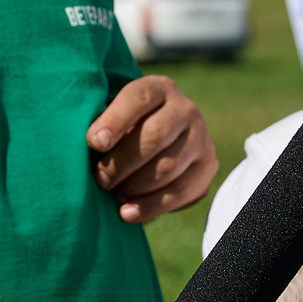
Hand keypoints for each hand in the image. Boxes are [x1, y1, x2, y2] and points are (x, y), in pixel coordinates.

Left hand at [91, 77, 217, 224]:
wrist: (158, 144)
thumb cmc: (120, 131)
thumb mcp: (111, 117)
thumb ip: (102, 127)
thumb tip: (94, 143)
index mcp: (158, 88)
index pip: (138, 98)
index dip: (115, 120)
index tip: (94, 142)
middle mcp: (186, 109)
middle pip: (154, 136)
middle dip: (121, 162)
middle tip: (100, 179)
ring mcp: (201, 138)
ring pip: (167, 167)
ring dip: (134, 186)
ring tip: (114, 194)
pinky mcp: (208, 167)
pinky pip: (180, 192)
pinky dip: (150, 207)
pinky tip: (127, 213)